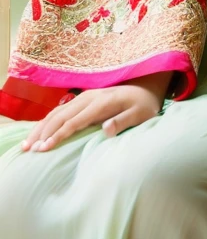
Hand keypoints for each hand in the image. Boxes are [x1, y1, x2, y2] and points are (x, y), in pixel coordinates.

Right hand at [20, 81, 166, 152]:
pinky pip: (62, 110)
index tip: (45, 148)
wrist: (146, 88)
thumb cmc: (144, 106)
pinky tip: (40, 131)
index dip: (58, 135)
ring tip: (28, 143)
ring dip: (42, 126)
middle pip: (60, 116)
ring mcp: (86, 97)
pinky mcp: (84, 99)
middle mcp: (90, 98)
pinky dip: (48, 120)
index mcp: (102, 103)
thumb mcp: (140, 115)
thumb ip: (123, 122)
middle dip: (43, 132)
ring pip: (58, 111)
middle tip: (29, 150)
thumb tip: (105, 129)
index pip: (74, 121)